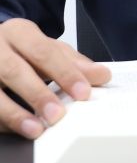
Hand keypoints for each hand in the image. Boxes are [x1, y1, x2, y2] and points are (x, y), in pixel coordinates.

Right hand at [0, 18, 110, 138]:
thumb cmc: (22, 50)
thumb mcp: (46, 49)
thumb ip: (73, 63)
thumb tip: (101, 76)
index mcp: (19, 32)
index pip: (44, 51)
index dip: (65, 72)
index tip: (83, 92)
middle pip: (16, 70)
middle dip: (38, 93)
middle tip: (58, 114)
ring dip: (16, 113)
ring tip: (37, 129)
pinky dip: (4, 121)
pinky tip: (19, 130)